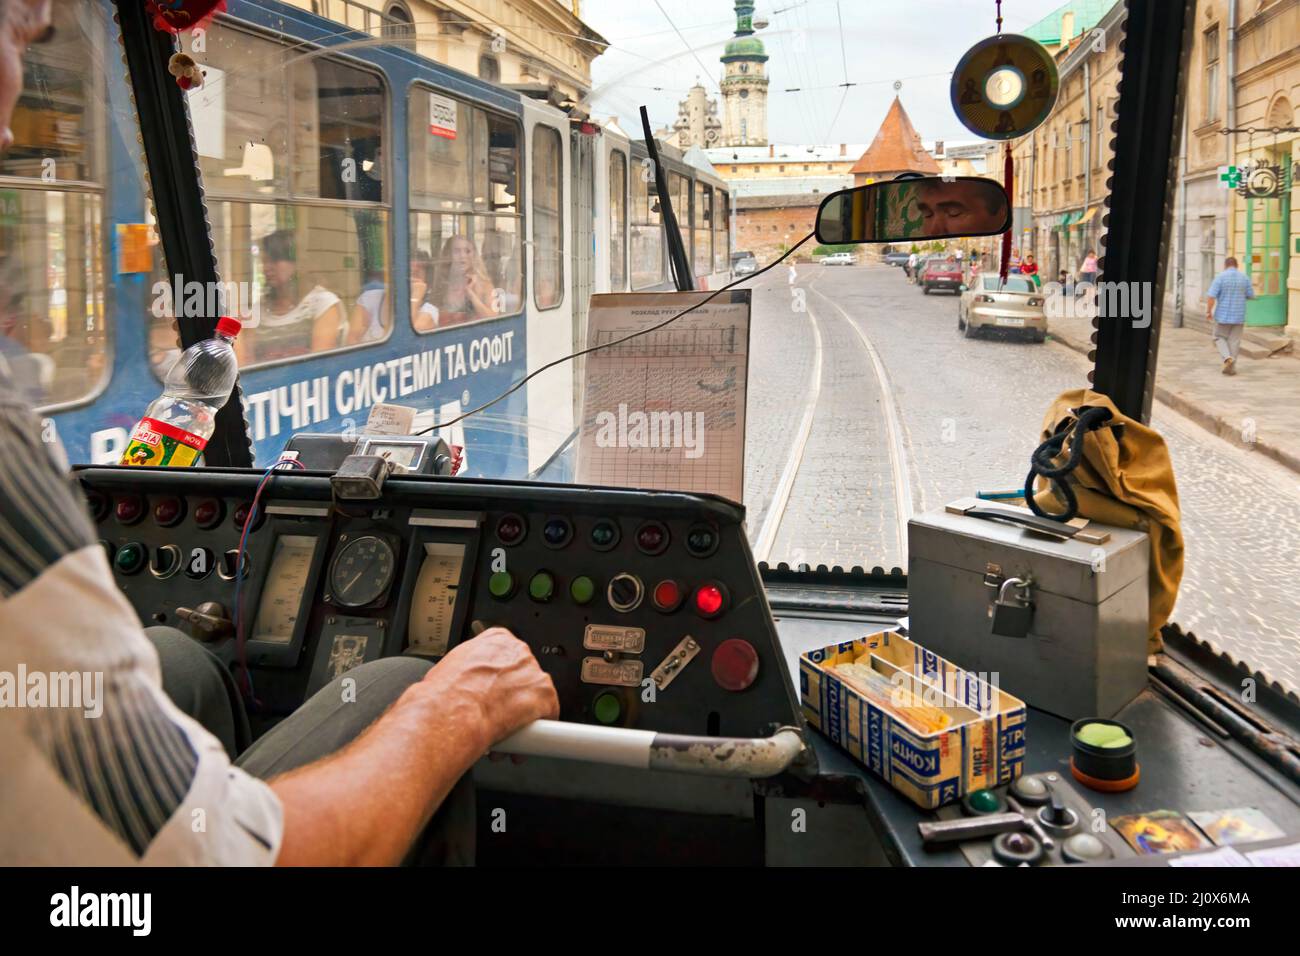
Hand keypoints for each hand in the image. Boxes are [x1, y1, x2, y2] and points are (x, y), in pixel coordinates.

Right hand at [421, 628, 558, 748]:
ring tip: (504, 734)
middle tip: (496, 715)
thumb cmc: (445, 694)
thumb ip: (468, 670)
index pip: (506, 656)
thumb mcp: (450, 668)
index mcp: (496, 639)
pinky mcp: (545, 696)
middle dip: (510, 698)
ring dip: (522, 716)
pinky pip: (548, 714)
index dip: (500, 679)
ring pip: (534, 696)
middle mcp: (517, 652)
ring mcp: (533, 673)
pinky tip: (520, 742)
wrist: (452, 713)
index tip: (494, 692)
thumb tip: (464, 684)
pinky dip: (537, 730)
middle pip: (522, 676)